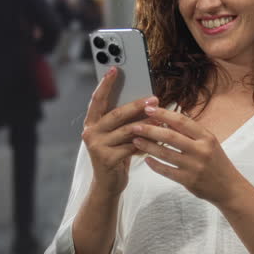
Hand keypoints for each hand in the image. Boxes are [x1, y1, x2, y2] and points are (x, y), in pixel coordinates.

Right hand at [82, 66, 157, 194]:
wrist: (108, 184)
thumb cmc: (115, 154)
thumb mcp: (116, 135)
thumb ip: (123, 120)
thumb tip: (147, 101)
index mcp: (92, 123)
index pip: (97, 99)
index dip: (105, 84)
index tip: (114, 69)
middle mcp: (91, 132)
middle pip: (116, 114)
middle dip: (137, 105)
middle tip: (154, 98)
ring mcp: (97, 146)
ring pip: (127, 130)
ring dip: (147, 124)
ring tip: (162, 118)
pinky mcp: (107, 158)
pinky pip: (132, 146)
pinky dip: (147, 142)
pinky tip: (158, 138)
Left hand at [130, 105, 242, 205]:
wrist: (228, 187)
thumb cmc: (217, 162)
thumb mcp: (210, 143)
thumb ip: (192, 133)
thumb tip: (168, 120)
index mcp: (207, 137)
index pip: (182, 121)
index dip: (164, 114)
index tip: (149, 109)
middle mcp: (201, 150)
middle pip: (170, 136)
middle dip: (150, 129)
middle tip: (135, 126)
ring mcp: (194, 166)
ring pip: (165, 153)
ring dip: (148, 146)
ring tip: (135, 140)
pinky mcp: (188, 180)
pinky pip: (166, 171)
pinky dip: (154, 164)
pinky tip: (146, 159)